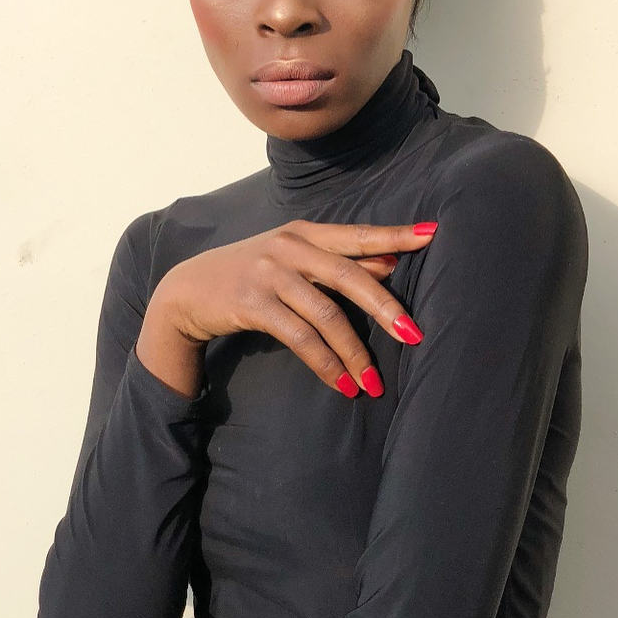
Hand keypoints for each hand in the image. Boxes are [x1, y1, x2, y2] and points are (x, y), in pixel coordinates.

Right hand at [139, 219, 436, 398]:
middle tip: (415, 335)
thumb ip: (336, 262)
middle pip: (349, 276)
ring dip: (354, 353)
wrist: (187, 290)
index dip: (394, 236)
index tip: (431, 236)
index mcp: (304, 232)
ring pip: (326, 314)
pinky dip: (325, 365)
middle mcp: (289, 247)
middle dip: (385, 308)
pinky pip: (299, 337)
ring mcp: (269, 273)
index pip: (357, 234)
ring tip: (374, 383)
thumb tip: (389, 265)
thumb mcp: (291, 260)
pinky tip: (343, 385)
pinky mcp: (252, 303)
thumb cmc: (250, 274)